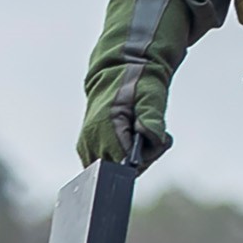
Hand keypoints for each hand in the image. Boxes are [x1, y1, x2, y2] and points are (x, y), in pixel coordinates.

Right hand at [78, 0, 184, 168]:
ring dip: (135, 156)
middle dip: (143, 157)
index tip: (156, 138)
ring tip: (143, 131)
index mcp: (104, 128)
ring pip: (116, 168)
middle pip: (122, 170)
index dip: (147, 155)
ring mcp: (86, 146)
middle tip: (154, 133)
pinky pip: (111, 163)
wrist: (120, 72)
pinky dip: (125, 154)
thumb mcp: (151, 96)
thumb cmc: (138, 83)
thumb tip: (151, 136)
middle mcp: (90, 140)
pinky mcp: (87, 148)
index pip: (128, 165)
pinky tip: (132, 136)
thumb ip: (152, 117)